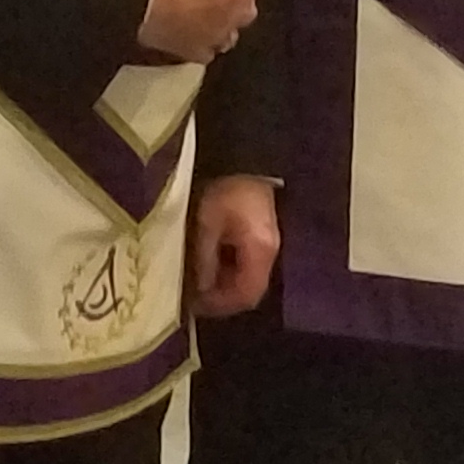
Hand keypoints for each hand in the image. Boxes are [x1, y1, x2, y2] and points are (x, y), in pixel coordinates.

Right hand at [140, 0, 258, 58]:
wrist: (142, 1)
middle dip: (235, 1)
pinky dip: (202, 43)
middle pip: (246, 11)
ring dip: (222, 24)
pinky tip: (192, 33)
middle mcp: (232, 18)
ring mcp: (214, 38)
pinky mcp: (194, 52)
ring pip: (229, 34)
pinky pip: (206, 51)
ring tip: (204, 13)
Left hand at [189, 174, 279, 315]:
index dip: (221, 305)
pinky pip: (246, 261)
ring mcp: (268, 242)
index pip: (247, 294)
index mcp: (261, 249)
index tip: (196, 305)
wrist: (241, 157)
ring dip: (222, 281)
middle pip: (249, 288)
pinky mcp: (262, 234)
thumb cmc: (222, 188)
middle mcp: (270, 250)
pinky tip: (208, 259)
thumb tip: (199, 291)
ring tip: (197, 277)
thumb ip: (204, 260)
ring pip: (247, 276)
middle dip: (220, 295)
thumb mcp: (206, 223)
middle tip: (193, 294)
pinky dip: (227, 266)